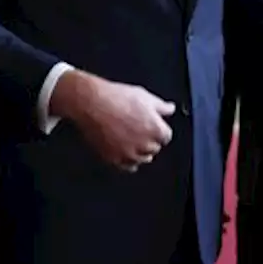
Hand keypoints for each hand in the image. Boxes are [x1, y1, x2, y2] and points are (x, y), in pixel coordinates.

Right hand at [50, 70, 174, 170]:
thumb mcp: (145, 96)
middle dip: (151, 141)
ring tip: (134, 142)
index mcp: (155, 129)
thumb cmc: (118, 98)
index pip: (166, 137)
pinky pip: (126, 166)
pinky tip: (125, 153)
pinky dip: (128, 161)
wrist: (92, 103)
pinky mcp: (113, 158)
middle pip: (154, 149)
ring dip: (141, 152)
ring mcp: (128, 153)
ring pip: (141, 159)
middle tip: (142, 132)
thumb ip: (161, 106)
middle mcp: (144, 145)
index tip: (155, 126)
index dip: (160, 130)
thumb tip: (170, 109)